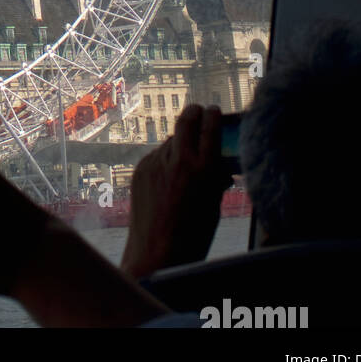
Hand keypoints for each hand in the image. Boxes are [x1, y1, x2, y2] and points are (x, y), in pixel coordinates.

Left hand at [121, 104, 232, 278]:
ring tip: (184, 161)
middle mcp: (178, 159)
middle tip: (198, 111)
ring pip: (170, 141)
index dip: (213, 115)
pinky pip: (156, 157)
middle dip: (193, 112)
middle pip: (185, 120)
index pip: (210, 128)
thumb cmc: (194, 235)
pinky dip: (165, 161)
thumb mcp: (214, 205)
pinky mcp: (140, 169)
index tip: (215, 110)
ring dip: (179, 144)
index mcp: (203, 168)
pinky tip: (168, 180)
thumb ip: (216, 180)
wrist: (157, 252)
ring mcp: (155, 162)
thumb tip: (220, 168)